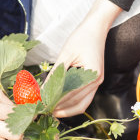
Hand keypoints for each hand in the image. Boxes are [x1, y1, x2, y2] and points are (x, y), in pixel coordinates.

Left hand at [51, 0, 121, 117]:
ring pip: (82, 104)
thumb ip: (55, 74)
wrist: (95, 28)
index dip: (56, 100)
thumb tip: (42, 90)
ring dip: (67, 109)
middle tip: (44, 111)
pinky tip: (60, 103)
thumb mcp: (66, 54)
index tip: (42, 105)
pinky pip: (84, 97)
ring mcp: (97, 82)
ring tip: (51, 110)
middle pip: (78, 103)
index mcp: (92, 74)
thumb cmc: (81, 37)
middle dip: (61, 109)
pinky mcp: (94, 80)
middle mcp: (97, 81)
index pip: (71, 93)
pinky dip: (73, 103)